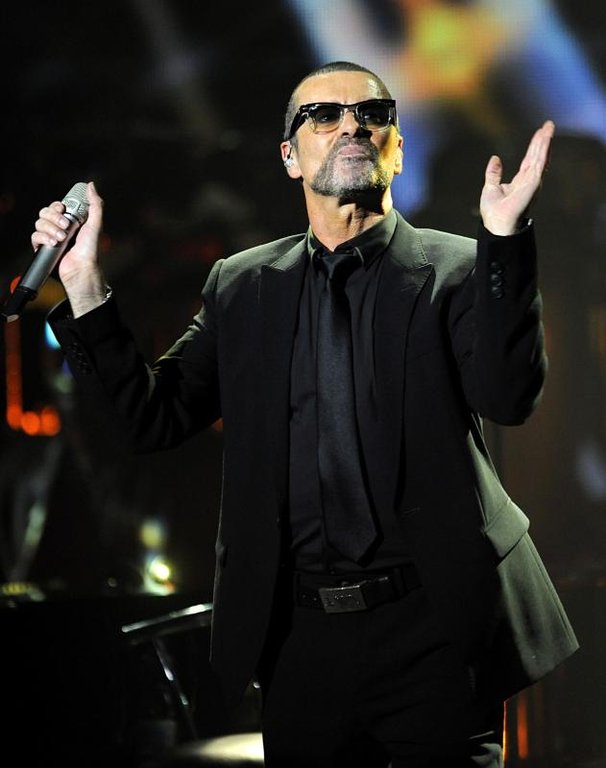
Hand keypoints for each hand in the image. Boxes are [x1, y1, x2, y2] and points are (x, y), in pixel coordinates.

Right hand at [31, 181, 107, 314]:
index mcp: (70, 221)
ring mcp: (51, 237)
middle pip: (45, 212)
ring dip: (50, 229)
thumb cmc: (91, 250)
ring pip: (39, 223)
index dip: (56, 206)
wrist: (82, 269)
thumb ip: (95, 204)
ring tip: (62, 238)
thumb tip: (91, 185)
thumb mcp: (96, 224)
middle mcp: (60, 228)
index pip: (56, 206)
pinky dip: (43, 238)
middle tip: (66, 226)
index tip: (63, 209)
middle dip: (54, 218)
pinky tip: (53, 243)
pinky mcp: (44, 248)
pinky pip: (35, 236)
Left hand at [480, 120, 553, 235]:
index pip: (529, 161)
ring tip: (549, 127)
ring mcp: (532, 182)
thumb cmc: (494, 213)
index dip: (534, 147)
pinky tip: (545, 139)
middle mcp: (529, 181)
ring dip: (545, 142)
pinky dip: (543, 150)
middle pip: (537, 156)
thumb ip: (494, 173)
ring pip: (540, 157)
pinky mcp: (533, 183)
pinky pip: (539, 163)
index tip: (539, 134)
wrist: (497, 225)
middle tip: (548, 125)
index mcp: (520, 182)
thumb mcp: (490, 187)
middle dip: (543, 141)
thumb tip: (495, 158)